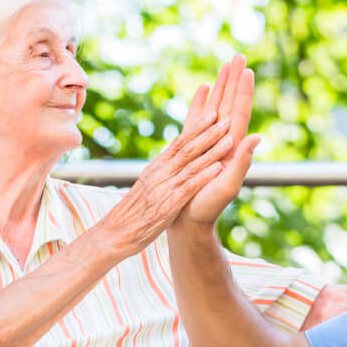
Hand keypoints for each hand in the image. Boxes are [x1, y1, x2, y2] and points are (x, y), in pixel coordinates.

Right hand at [100, 69, 242, 254]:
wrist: (116, 233)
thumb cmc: (133, 212)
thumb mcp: (147, 185)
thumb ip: (161, 172)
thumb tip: (173, 160)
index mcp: (157, 167)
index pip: (179, 142)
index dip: (197, 127)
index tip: (213, 113)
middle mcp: (161, 173)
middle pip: (187, 148)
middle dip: (208, 132)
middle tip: (226, 118)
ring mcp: (164, 187)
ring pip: (191, 165)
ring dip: (212, 151)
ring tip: (230, 140)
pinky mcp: (168, 205)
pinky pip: (189, 187)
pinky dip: (204, 176)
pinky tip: (219, 169)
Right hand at [179, 55, 259, 225]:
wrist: (189, 221)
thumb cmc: (208, 208)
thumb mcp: (228, 186)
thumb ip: (242, 162)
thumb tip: (257, 137)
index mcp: (232, 148)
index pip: (240, 113)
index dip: (243, 91)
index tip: (247, 69)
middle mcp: (222, 141)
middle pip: (230, 103)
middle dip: (234, 80)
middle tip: (239, 55)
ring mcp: (208, 142)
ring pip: (216, 107)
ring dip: (221, 86)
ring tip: (224, 65)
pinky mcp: (194, 146)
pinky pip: (197, 117)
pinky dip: (201, 102)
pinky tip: (204, 89)